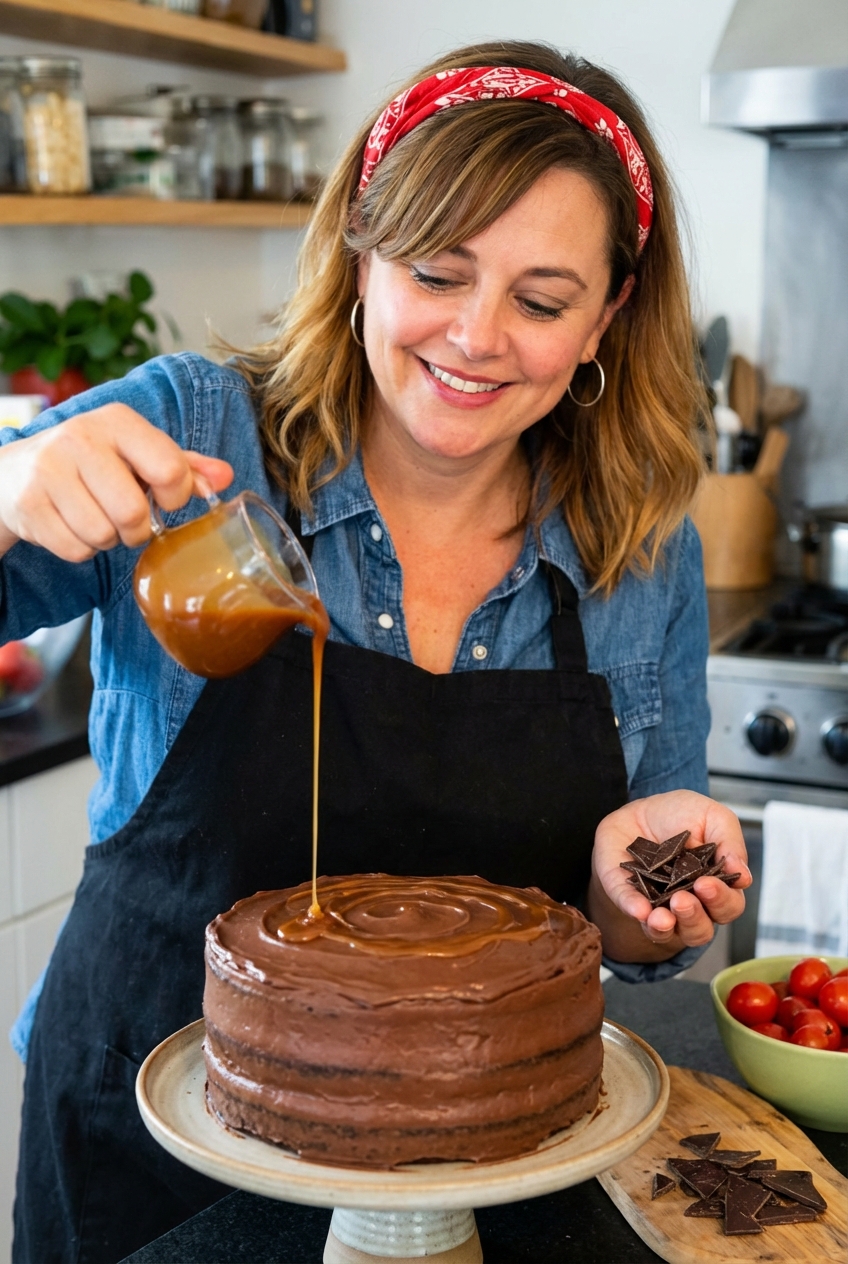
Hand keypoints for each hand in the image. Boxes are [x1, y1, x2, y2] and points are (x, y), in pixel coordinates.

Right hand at [0, 403, 233, 560]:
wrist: (17, 472)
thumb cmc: (92, 464)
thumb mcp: (137, 454)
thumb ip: (183, 466)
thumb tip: (226, 477)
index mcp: (118, 421)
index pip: (170, 469)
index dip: (176, 497)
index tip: (165, 500)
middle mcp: (80, 438)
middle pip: (133, 512)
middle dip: (137, 529)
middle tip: (127, 520)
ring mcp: (49, 470)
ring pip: (103, 535)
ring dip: (108, 540)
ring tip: (96, 518)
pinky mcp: (29, 504)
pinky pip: (75, 550)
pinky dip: (81, 549)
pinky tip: (72, 525)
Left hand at [587, 790, 750, 962]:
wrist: (641, 809)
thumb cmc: (683, 815)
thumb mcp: (714, 817)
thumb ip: (730, 843)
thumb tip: (744, 877)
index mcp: (716, 886)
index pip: (728, 906)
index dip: (721, 900)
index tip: (706, 884)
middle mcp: (691, 904)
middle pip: (701, 929)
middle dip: (694, 917)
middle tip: (683, 898)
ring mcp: (659, 907)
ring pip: (668, 933)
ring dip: (666, 927)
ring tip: (662, 915)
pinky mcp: (629, 899)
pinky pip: (631, 911)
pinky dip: (634, 910)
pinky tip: (639, 909)